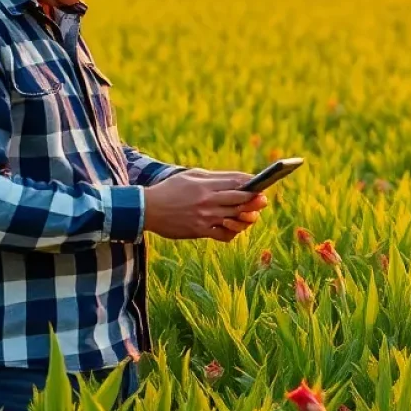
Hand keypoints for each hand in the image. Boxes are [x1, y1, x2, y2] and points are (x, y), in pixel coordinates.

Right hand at [142, 169, 267, 242]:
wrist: (147, 209)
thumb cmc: (171, 189)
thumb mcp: (191, 176)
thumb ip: (214, 178)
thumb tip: (238, 180)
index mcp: (206, 184)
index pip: (236, 182)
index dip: (252, 183)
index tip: (261, 183)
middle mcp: (207, 200)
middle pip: (241, 200)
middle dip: (255, 200)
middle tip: (263, 200)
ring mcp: (205, 217)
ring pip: (236, 218)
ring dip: (247, 217)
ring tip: (251, 215)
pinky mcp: (200, 231)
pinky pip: (224, 234)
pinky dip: (233, 231)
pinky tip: (233, 226)